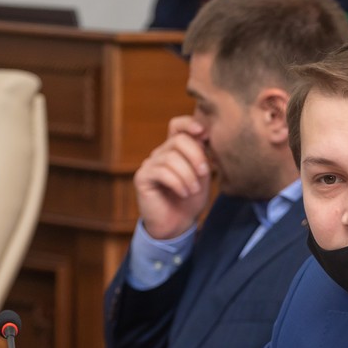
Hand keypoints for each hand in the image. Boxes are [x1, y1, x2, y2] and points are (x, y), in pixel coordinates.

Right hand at [134, 115, 211, 239]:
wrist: (178, 224)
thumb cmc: (191, 199)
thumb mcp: (202, 175)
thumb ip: (202, 155)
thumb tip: (205, 135)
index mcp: (176, 150)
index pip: (177, 125)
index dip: (189, 123)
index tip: (204, 133)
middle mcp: (161, 153)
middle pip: (179, 140)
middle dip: (196, 156)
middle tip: (204, 173)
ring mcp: (150, 164)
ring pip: (172, 158)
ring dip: (188, 176)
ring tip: (193, 190)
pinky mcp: (142, 177)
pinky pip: (162, 172)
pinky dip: (178, 183)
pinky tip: (183, 193)